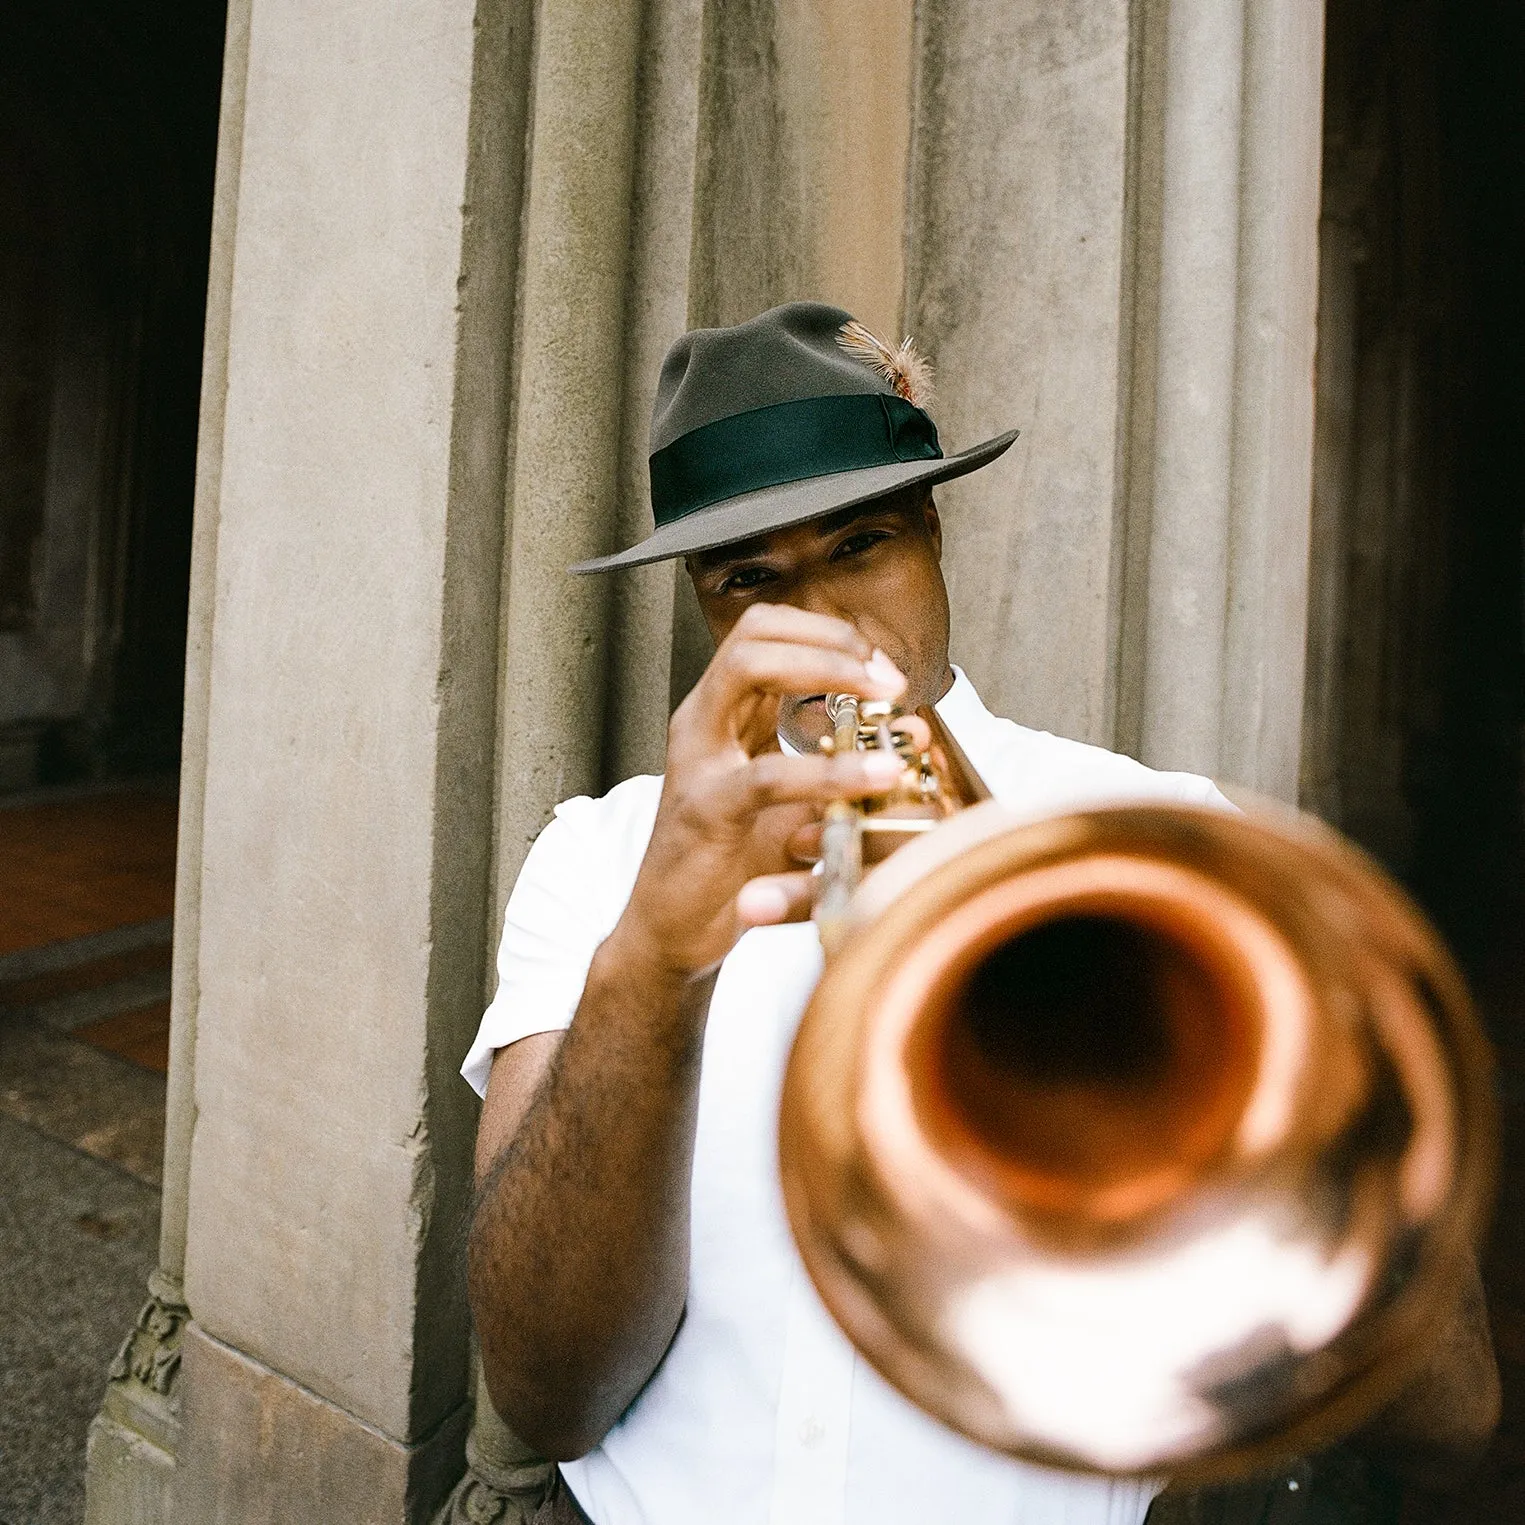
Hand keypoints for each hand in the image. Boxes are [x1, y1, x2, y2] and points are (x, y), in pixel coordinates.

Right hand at [616, 603, 907, 978]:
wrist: (674, 934)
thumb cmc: (732, 866)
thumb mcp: (794, 803)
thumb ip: (842, 763)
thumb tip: (912, 731)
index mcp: (721, 714)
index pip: (767, 630)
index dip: (829, 634)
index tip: (882, 668)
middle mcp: (701, 723)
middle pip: (755, 632)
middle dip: (831, 642)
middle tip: (887, 680)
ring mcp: (697, 760)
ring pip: (749, 670)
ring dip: (827, 672)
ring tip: (887, 702)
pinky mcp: (703, 810)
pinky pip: (767, 774)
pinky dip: (828, 770)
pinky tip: (876, 774)